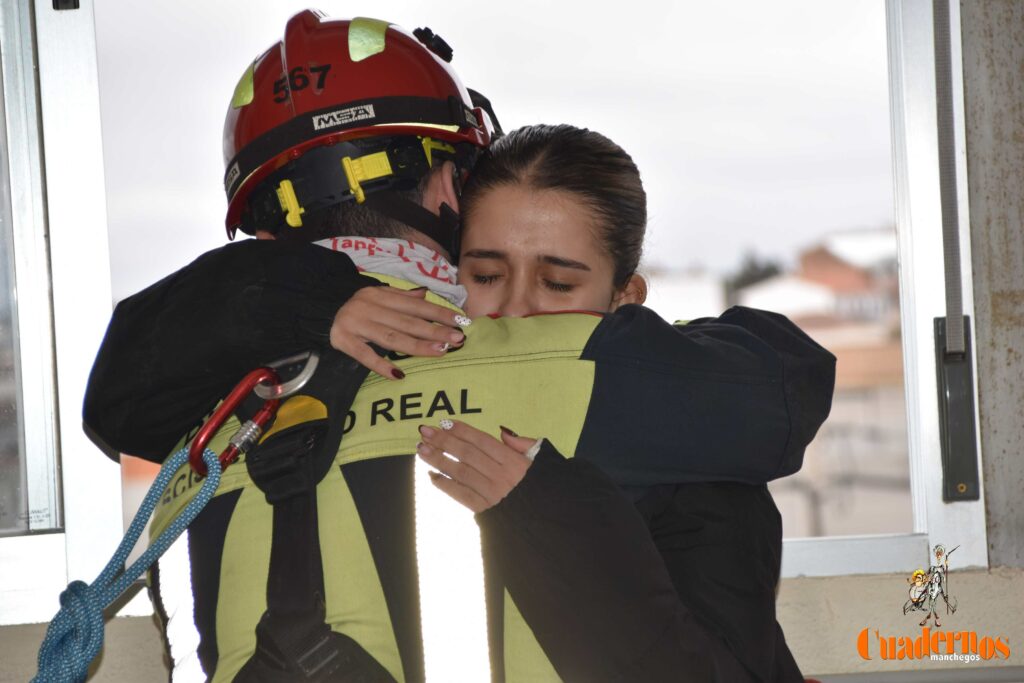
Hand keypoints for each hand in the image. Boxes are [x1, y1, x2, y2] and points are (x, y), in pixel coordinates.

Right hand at [330, 286, 467, 379]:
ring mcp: (356, 324)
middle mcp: (369, 307)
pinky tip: (398, 374)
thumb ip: (402, 296)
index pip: (415, 305)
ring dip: (417, 346)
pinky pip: (365, 355)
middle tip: (457, 339)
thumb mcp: (378, 294)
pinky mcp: (343, 341)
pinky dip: (381, 365)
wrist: (318, 310)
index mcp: (381, 294)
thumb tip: (426, 294)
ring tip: (440, 351)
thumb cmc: (357, 305)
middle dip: (434, 331)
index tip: (460, 321)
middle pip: (407, 322)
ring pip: (391, 338)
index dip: (439, 313)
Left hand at [416, 420, 536, 512]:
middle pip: (467, 454)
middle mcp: (501, 476)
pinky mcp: (485, 510)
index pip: (482, 441)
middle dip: (444, 441)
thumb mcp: (540, 459)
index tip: (444, 422)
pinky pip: (461, 495)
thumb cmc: (544, 486)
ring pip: (460, 473)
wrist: (547, 520)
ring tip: (422, 450)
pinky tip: (432, 476)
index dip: (461, 430)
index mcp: (514, 461)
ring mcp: (492, 494)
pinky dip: (445, 485)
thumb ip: (522, 443)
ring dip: (439, 460)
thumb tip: (502, 432)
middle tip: (425, 432)